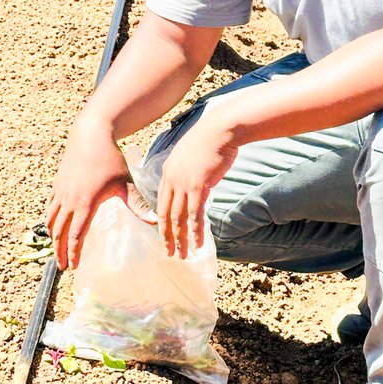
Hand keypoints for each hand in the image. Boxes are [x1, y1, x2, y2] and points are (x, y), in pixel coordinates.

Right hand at [46, 118, 131, 269]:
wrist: (91, 135)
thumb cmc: (110, 158)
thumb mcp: (126, 182)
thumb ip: (137, 204)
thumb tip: (154, 221)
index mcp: (86, 203)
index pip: (76, 234)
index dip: (74, 252)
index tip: (74, 266)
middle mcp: (70, 200)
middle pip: (59, 232)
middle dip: (59, 251)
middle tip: (62, 267)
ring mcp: (61, 191)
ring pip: (51, 220)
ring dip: (52, 237)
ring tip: (56, 250)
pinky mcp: (57, 183)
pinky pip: (50, 206)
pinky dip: (49, 219)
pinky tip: (52, 225)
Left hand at [156, 109, 238, 258]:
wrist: (220, 129)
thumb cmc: (211, 140)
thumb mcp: (192, 156)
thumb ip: (188, 172)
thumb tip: (195, 185)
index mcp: (168, 172)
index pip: (161, 203)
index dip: (162, 222)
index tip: (165, 236)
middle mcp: (171, 180)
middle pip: (165, 214)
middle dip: (167, 236)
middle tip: (170, 253)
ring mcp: (183, 183)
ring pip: (178, 218)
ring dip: (181, 239)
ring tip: (183, 254)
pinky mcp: (197, 185)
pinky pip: (195, 214)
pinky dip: (196, 231)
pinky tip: (198, 243)